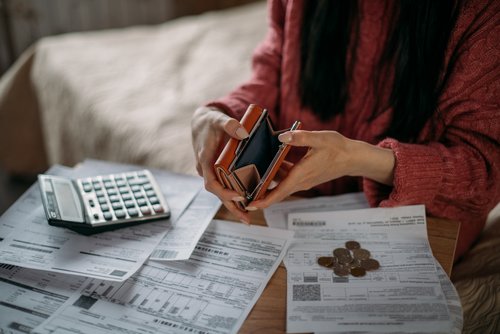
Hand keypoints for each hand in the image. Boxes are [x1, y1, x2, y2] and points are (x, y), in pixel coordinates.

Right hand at [191, 106, 251, 222]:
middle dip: (232, 206)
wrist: (201, 122)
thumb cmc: (209, 121)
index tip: (239, 196)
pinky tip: (247, 202)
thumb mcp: (218, 119)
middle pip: (218, 193)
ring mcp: (212, 172)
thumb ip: (230, 125)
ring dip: (234, 205)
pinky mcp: (218, 172)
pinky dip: (235, 195)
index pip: (211, 182)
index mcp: (205, 160)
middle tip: (247, 218)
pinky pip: (226, 186)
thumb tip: (244, 133)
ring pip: (222, 192)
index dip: (224, 192)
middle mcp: (207, 170)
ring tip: (247, 219)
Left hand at [245, 130, 394, 209]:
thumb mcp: (320, 138)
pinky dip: (276, 176)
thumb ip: (300, 137)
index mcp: (301, 174)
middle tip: (240, 195)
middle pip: (276, 193)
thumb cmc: (338, 148)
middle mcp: (301, 181)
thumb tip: (281, 136)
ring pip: (280, 186)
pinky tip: (267, 165)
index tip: (250, 205)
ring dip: (266, 185)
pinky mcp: (305, 176)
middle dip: (259, 196)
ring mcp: (303, 180)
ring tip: (248, 180)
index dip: (264, 200)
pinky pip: (287, 180)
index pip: (279, 192)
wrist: (353, 158)